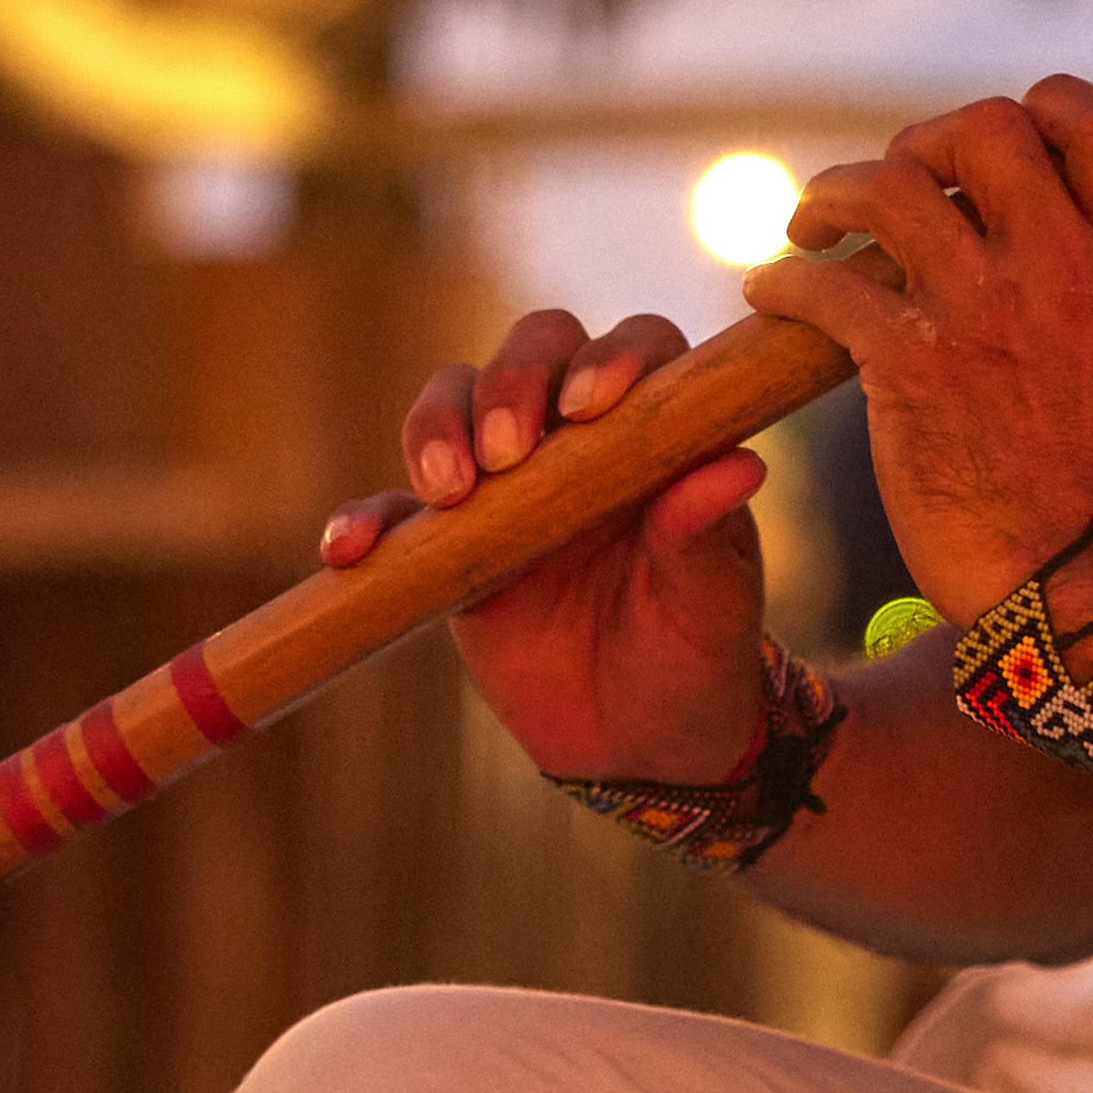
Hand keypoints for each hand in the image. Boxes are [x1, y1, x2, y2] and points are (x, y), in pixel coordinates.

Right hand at [319, 308, 773, 785]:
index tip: (590, 406)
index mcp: (656, 434)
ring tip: (449, 494)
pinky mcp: (447, 539)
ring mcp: (506, 481)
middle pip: (533, 351)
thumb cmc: (695, 657)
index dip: (612, 357)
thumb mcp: (712, 608)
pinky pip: (393, 511)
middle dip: (510, 382)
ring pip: (452, 403)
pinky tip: (352, 549)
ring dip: (437, 428)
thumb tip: (740, 467)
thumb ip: (708, 537)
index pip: (638, 350)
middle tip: (508, 454)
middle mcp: (578, 436)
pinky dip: (366, 519)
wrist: (637, 742)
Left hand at [752, 76, 1092, 621]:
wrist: (1065, 580)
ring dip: (832, 195)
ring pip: (888, 187)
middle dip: (926, 144)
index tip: (992, 146)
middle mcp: (1066, 269)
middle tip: (896, 186)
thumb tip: (1056, 192)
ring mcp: (988, 312)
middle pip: (986, 129)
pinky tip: (771, 293)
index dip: (1045, 107)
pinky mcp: (912, 366)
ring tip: (811, 223)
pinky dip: (783, 279)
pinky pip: (825, 283)